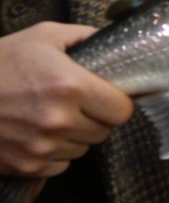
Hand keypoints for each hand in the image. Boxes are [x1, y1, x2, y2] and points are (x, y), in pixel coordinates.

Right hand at [0, 22, 134, 177]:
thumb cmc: (0, 61)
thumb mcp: (44, 36)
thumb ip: (85, 37)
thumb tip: (115, 46)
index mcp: (71, 87)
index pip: (122, 111)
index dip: (116, 102)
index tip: (106, 96)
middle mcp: (59, 121)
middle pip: (105, 132)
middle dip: (96, 118)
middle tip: (77, 105)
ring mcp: (41, 147)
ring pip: (82, 149)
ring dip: (74, 136)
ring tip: (52, 117)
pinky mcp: (25, 166)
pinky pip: (60, 165)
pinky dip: (54, 154)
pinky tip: (37, 134)